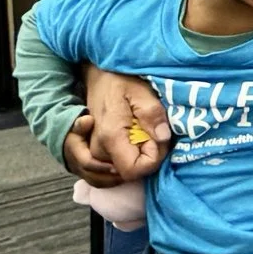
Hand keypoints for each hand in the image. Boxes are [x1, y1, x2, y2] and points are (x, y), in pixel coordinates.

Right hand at [71, 68, 167, 185]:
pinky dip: (121, 166)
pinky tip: (130, 149)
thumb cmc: (121, 82)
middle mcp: (96, 149)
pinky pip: (104, 175)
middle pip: (127, 173)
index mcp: (110, 136)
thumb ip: (152, 114)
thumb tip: (163, 138)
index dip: (152, 160)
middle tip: (149, 134)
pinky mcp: (90, 153)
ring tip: (139, 139)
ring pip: (117, 175)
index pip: (133, 170)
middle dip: (145, 159)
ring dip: (133, 163)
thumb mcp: (142, 92)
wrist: (100, 77)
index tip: (157, 139)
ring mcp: (90, 153)